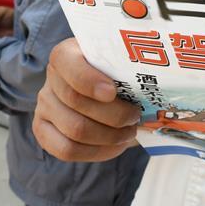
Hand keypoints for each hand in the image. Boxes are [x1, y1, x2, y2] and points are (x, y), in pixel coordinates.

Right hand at [32, 38, 139, 161]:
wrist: (105, 90)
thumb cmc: (117, 73)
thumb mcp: (121, 62)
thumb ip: (130, 65)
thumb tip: (161, 78)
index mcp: (66, 53)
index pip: (67, 64)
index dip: (88, 80)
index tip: (112, 92)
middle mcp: (51, 78)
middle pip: (76, 101)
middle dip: (112, 114)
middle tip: (135, 116)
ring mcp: (44, 105)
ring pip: (74, 130)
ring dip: (109, 136)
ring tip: (129, 132)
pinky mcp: (43, 130)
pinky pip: (66, 150)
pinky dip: (97, 152)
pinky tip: (115, 146)